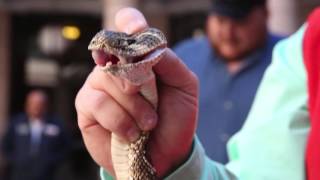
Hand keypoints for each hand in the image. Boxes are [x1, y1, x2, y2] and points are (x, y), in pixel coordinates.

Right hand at [75, 7, 197, 177]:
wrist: (166, 153)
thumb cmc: (175, 118)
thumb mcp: (184, 86)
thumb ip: (168, 61)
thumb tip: (145, 45)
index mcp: (139, 57)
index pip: (127, 25)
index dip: (130, 22)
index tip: (137, 30)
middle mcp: (116, 66)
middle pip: (118, 55)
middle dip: (140, 83)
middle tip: (153, 103)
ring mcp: (99, 85)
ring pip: (108, 79)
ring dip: (134, 106)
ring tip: (148, 123)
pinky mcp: (86, 106)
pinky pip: (97, 103)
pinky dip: (119, 120)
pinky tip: (131, 133)